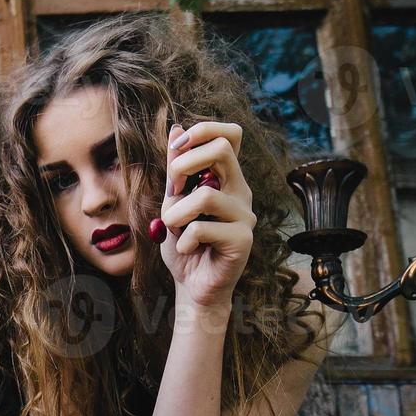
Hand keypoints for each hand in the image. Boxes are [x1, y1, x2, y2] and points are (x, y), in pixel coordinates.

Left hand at [158, 121, 255, 311]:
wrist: (192, 286)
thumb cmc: (184, 245)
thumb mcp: (172, 203)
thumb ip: (175, 171)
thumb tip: (175, 129)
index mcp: (226, 178)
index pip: (230, 134)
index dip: (203, 130)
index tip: (176, 149)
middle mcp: (240, 192)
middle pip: (223, 149)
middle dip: (184, 164)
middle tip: (171, 191)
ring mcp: (244, 215)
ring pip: (207, 195)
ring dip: (176, 213)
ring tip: (173, 229)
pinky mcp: (243, 239)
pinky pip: (203, 228)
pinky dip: (183, 240)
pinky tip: (187, 249)